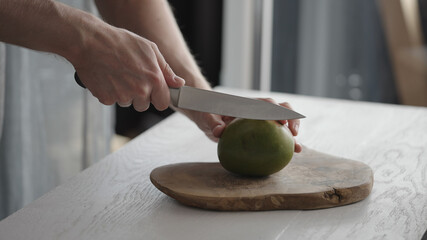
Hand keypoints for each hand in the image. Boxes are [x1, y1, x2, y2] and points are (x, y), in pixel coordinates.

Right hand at [72, 26, 184, 110]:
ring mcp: (122, 96)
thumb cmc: (120, 42)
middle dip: (139, 96)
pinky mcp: (106, 99)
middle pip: (144, 106)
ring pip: (128, 103)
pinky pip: (112, 101)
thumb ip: (166, 70)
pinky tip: (107, 77)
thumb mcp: (150, 49)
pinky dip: (110, 92)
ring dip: (124, 93)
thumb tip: (179, 83)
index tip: (153, 92)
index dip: (158, 98)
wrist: (90, 42)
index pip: (163, 103)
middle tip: (131, 77)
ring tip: (118, 73)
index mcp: (154, 79)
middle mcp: (140, 90)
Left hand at [182, 99, 301, 152]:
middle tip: (294, 134)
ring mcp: (263, 120)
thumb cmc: (209, 114)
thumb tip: (218, 131)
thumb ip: (213, 122)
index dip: (276, 111)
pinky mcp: (262, 130)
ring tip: (297, 149)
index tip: (281, 123)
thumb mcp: (208, 118)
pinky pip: (276, 136)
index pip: (266, 104)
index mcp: (248, 104)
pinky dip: (284, 144)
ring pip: (283, 123)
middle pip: (281, 109)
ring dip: (292, 134)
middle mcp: (259, 109)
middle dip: (291, 119)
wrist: (210, 116)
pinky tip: (290, 156)